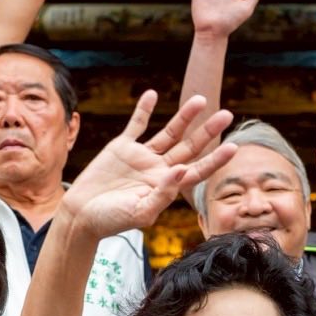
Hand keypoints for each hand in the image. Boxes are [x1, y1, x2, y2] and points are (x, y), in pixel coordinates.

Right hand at [58, 91, 235, 238]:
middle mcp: (158, 169)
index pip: (197, 170)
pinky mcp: (121, 148)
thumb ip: (162, 194)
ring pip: (168, 133)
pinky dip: (143, 110)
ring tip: (200, 100)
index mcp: (166, 187)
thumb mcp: (140, 213)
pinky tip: (152, 95)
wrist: (81, 215)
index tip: (233, 146)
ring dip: (184, 117)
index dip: (215, 159)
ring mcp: (141, 157)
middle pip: (189, 147)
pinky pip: (136, 125)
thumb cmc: (111, 221)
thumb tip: (182, 170)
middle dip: (207, 131)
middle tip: (226, 114)